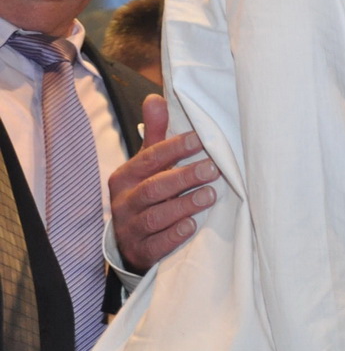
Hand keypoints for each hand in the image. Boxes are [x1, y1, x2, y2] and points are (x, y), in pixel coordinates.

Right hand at [109, 94, 219, 273]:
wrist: (130, 243)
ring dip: (184, 205)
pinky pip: (156, 245)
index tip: (201, 138)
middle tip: (214, 168)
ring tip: (210, 194)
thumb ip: (155, 134)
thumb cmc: (146, 193)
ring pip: (156, 217)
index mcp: (125, 177)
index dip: (175, 148)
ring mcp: (130, 229)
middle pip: (154, 188)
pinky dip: (174, 235)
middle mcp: (124, 203)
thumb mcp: (147, 164)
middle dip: (184, 177)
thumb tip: (155, 97)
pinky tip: (193, 226)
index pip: (149, 159)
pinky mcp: (140, 253)